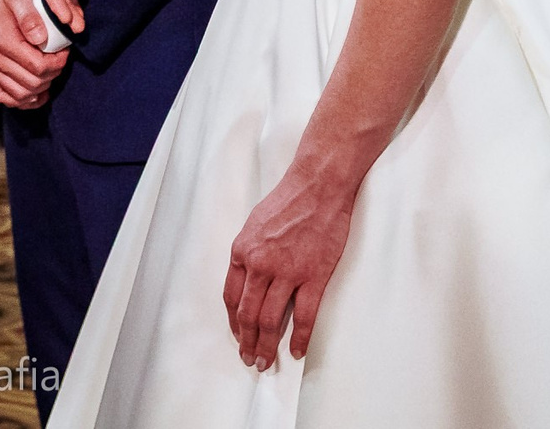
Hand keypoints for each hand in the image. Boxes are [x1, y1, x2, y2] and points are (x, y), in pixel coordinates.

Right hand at [0, 0, 65, 107]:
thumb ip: (30, 16)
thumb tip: (42, 40)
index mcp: (0, 40)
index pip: (38, 67)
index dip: (58, 64)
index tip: (65, 52)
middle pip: (31, 83)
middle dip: (52, 75)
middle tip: (59, 61)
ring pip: (18, 95)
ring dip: (40, 89)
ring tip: (49, 73)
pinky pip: (1, 96)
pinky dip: (21, 100)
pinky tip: (35, 92)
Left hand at [223, 169, 354, 369]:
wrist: (318, 187)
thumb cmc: (288, 201)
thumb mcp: (254, 224)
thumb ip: (249, 252)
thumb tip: (247, 277)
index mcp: (242, 251)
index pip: (231, 296)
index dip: (233, 321)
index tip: (237, 335)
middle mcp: (260, 265)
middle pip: (248, 314)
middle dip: (246, 341)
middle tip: (249, 359)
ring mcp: (287, 272)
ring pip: (271, 320)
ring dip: (267, 345)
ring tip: (267, 362)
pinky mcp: (313, 276)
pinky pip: (303, 316)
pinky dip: (299, 337)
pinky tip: (296, 350)